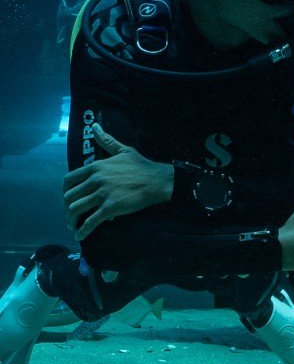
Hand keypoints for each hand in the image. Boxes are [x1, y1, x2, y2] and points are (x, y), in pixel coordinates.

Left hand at [63, 124, 173, 240]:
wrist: (157, 180)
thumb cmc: (141, 166)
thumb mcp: (123, 151)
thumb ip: (106, 141)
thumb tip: (95, 128)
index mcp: (95, 167)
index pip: (70, 180)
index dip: (66, 191)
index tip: (68, 198)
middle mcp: (95, 180)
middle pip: (70, 196)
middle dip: (67, 207)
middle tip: (71, 214)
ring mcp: (102, 194)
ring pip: (76, 209)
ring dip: (71, 220)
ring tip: (72, 225)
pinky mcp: (110, 208)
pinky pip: (91, 221)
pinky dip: (83, 231)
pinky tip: (80, 235)